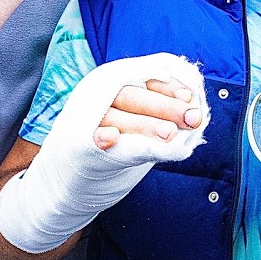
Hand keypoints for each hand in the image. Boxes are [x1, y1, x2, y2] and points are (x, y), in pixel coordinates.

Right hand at [0, 53, 207, 252]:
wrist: (65, 182)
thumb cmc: (111, 150)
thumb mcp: (135, 124)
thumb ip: (159, 111)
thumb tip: (196, 107)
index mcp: (108, 85)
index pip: (140, 77)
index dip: (167, 86)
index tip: (191, 96)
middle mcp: (93, 97)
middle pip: (131, 95)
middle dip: (165, 107)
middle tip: (193, 118)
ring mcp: (82, 120)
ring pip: (116, 117)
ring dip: (144, 125)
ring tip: (169, 135)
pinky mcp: (75, 147)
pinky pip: (89, 140)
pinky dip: (102, 137)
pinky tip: (110, 139)